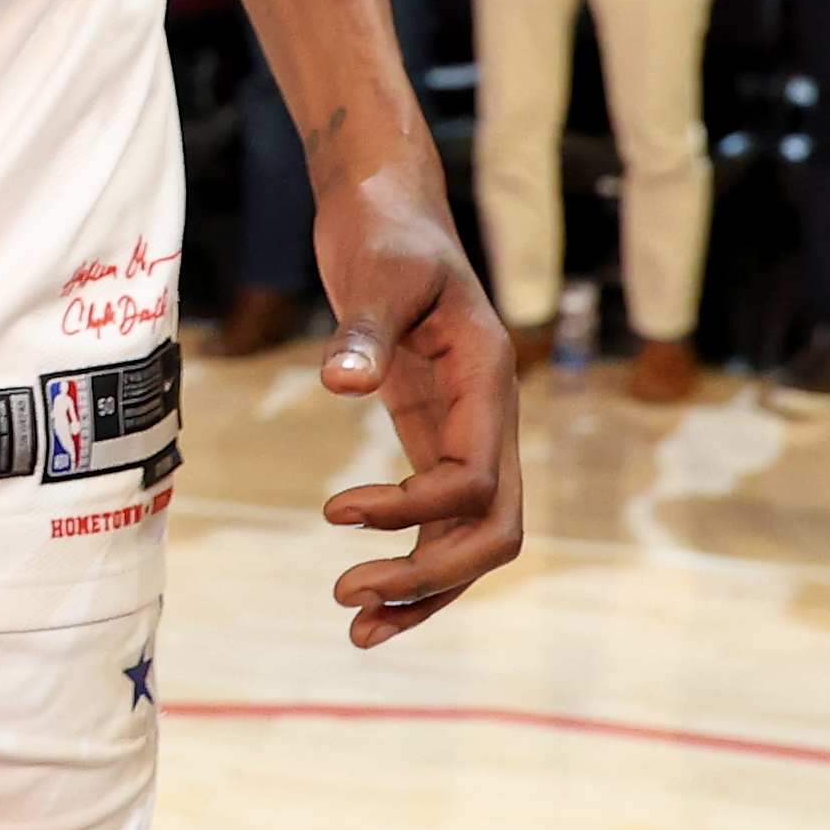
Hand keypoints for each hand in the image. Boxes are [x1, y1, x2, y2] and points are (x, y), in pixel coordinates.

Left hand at [308, 176, 522, 643]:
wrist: (388, 203)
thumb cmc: (386, 229)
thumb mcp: (377, 270)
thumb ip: (365, 329)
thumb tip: (342, 383)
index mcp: (487, 380)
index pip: (472, 481)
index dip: (409, 510)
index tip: (335, 509)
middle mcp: (490, 415)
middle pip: (494, 530)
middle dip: (429, 575)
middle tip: (346, 596)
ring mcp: (467, 430)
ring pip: (474, 537)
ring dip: (424, 589)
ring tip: (355, 626)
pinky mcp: (434, 434)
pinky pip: (441, 516)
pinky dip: (412, 560)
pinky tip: (365, 595)